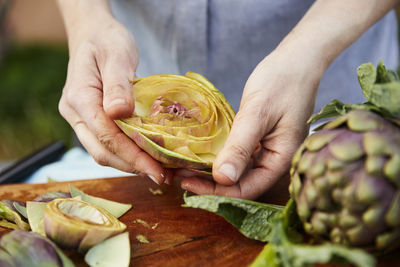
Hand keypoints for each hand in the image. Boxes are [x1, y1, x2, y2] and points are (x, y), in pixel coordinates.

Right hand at [58, 12, 168, 183]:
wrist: (93, 34)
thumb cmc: (106, 40)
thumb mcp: (116, 54)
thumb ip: (118, 84)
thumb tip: (119, 114)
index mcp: (79, 97)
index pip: (106, 136)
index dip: (132, 156)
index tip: (156, 170)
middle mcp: (75, 113)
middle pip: (102, 151)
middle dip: (133, 167)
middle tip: (163, 176)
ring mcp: (80, 118)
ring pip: (103, 151)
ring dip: (131, 164)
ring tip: (159, 170)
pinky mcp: (90, 120)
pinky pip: (107, 143)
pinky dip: (128, 153)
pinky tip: (147, 156)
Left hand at [181, 49, 321, 198]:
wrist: (296, 60)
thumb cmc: (281, 82)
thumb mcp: (258, 113)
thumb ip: (241, 147)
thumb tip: (223, 179)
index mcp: (281, 159)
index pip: (247, 188)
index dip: (217, 192)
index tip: (188, 183)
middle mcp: (275, 159)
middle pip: (241, 183)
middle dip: (210, 183)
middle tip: (180, 175)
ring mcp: (267, 149)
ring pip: (238, 170)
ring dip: (212, 171)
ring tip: (185, 166)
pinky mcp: (259, 139)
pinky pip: (239, 155)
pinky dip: (220, 156)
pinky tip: (202, 153)